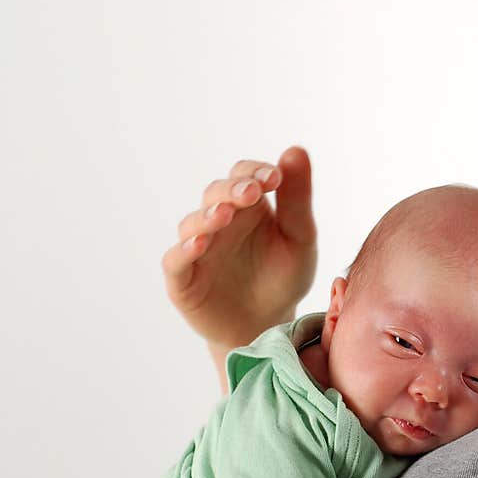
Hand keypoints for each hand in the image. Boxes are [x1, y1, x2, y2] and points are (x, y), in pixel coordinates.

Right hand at [161, 146, 317, 349]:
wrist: (270, 327)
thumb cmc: (284, 278)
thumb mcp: (299, 238)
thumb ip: (297, 199)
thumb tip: (296, 150)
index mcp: (248, 206)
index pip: (244, 175)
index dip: (255, 172)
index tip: (275, 177)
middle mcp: (218, 220)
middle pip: (216, 193)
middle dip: (233, 190)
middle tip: (253, 191)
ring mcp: (198, 248)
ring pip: (193, 223)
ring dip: (208, 216)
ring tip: (226, 214)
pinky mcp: (183, 278)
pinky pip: (176, 259)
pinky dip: (185, 249)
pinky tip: (199, 243)